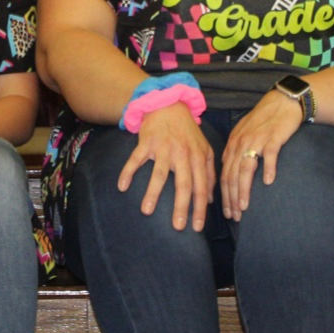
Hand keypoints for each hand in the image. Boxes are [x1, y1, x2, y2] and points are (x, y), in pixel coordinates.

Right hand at [117, 102, 215, 230]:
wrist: (169, 105)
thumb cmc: (188, 132)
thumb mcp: (204, 149)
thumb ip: (209, 174)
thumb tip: (211, 200)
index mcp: (198, 158)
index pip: (201, 187)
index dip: (200, 208)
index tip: (197, 227)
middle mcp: (182, 154)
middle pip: (183, 184)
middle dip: (181, 207)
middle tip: (177, 227)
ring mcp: (164, 148)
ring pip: (159, 174)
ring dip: (152, 193)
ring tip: (146, 212)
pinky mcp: (147, 142)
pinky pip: (136, 159)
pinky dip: (128, 172)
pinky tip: (122, 187)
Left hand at [219, 91, 303, 220]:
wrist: (282, 102)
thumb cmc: (264, 121)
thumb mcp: (245, 135)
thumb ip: (237, 153)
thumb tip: (232, 175)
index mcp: (233, 145)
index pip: (225, 174)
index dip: (225, 196)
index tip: (228, 213)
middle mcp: (241, 143)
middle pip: (232, 175)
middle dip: (231, 199)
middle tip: (234, 217)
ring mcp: (256, 140)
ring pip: (245, 169)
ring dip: (244, 190)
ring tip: (245, 207)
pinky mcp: (273, 137)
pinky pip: (268, 155)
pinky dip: (268, 169)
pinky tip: (269, 183)